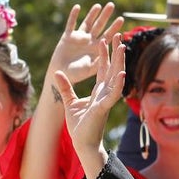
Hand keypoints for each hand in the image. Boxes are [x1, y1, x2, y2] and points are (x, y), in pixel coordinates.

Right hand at [52, 3, 123, 84]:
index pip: (108, 35)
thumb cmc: (77, 74)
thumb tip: (109, 56)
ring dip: (92, 14)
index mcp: (96, 48)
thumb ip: (99, 62)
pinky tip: (77, 7)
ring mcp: (79, 38)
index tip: (121, 19)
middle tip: (111, 5)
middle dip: (105, 16)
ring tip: (98, 5)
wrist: (61, 75)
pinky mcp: (67, 37)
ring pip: (87, 23)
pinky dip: (73, 16)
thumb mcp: (90, 69)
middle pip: (99, 26)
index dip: (114, 27)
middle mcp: (89, 41)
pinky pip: (71, 24)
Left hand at [52, 34, 125, 178]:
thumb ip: (65, 87)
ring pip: (115, 77)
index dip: (104, 55)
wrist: (82, 143)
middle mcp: (105, 93)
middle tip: (118, 35)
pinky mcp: (103, 108)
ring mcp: (106, 100)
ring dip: (119, 62)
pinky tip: (121, 73)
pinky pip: (113, 94)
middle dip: (115, 52)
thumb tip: (56, 73)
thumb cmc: (79, 125)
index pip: (103, 69)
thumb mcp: (68, 101)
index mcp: (98, 91)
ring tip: (122, 47)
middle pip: (112, 68)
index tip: (105, 40)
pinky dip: (117, 84)